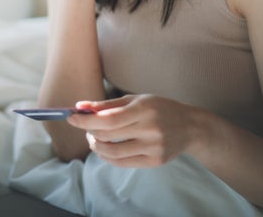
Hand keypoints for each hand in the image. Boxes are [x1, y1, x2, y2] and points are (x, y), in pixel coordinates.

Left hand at [66, 94, 200, 167]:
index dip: (86, 120)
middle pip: (108, 136)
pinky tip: (105, 148)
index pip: (108, 119)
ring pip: (112, 153)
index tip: (71, 117)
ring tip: (94, 138)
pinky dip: (108, 156)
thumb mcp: (136, 99)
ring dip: (96, 146)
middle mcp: (150, 130)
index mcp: (144, 110)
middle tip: (84, 126)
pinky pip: (123, 163)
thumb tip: (80, 107)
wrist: (191, 127)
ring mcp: (153, 148)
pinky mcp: (155, 162)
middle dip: (89, 131)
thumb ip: (107, 105)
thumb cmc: (159, 109)